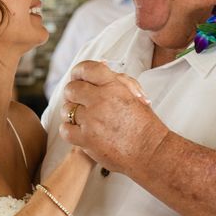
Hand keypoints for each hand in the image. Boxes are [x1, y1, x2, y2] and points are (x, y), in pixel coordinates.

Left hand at [59, 60, 166, 174]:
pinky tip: (78, 131)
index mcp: (114, 86)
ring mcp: (92, 120)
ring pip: (67, 109)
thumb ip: (117, 80)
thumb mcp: (134, 96)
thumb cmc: (145, 125)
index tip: (79, 78)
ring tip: (83, 119)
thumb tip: (102, 63)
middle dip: (73, 94)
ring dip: (72, 114)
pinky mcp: (86, 139)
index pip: (87, 68)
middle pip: (71, 88)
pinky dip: (69, 130)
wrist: (151, 151)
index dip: (79, 72)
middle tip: (79, 101)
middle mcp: (101, 100)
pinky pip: (65, 129)